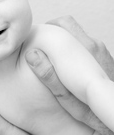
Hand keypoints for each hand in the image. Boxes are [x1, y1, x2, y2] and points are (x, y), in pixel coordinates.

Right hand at [25, 16, 113, 134]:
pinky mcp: (102, 58)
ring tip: (47, 57)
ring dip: (61, 41)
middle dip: (51, 32)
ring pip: (76, 36)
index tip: (32, 38)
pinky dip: (70, 49)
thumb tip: (31, 55)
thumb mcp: (66, 98)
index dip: (45, 27)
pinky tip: (62, 65)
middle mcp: (95, 46)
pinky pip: (83, 46)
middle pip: (69, 26)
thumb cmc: (94, 111)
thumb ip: (49, 76)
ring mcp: (100, 51)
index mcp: (86, 51)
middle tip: (37, 46)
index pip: (64, 23)